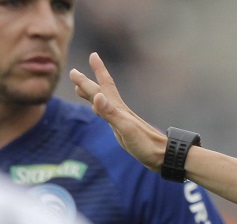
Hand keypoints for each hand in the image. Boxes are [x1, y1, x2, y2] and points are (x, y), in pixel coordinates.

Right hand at [70, 52, 167, 172]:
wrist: (162, 156)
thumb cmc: (145, 144)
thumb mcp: (125, 129)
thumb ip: (110, 113)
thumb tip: (97, 96)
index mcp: (118, 109)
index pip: (105, 86)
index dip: (99, 70)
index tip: (93, 54)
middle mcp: (119, 111)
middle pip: (100, 92)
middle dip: (86, 82)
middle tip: (73, 72)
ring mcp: (121, 120)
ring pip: (102, 102)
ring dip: (91, 94)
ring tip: (79, 89)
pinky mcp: (123, 129)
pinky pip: (107, 114)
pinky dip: (99, 109)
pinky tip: (99, 111)